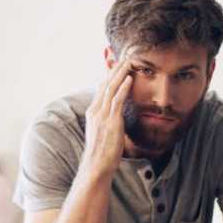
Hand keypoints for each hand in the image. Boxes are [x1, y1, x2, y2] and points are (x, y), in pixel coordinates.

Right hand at [82, 59, 132, 176]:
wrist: (96, 166)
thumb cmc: (101, 153)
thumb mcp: (102, 133)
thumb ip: (107, 122)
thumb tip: (116, 118)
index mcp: (92, 112)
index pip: (101, 89)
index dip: (109, 76)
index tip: (117, 65)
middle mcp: (95, 111)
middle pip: (105, 84)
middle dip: (115, 69)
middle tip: (124, 57)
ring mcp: (102, 115)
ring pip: (111, 88)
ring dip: (121, 73)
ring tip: (129, 62)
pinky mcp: (111, 121)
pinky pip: (117, 100)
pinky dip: (123, 87)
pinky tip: (130, 78)